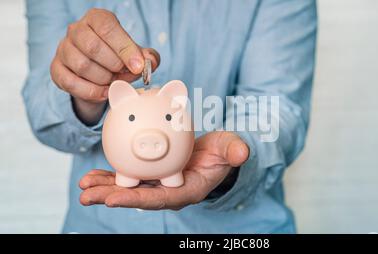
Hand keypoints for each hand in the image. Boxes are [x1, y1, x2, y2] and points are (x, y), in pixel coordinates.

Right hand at [50, 8, 159, 124]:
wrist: (99, 76)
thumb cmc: (119, 59)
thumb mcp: (137, 55)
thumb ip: (147, 57)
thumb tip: (150, 61)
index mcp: (97, 19)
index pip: (107, 27)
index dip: (125, 48)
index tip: (137, 66)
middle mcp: (76, 30)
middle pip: (92, 47)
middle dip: (114, 66)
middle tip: (125, 74)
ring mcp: (63, 49)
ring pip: (82, 65)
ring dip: (104, 79)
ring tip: (114, 82)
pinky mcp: (56, 69)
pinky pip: (70, 82)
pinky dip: (91, 91)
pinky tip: (104, 92)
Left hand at [79, 131, 248, 209]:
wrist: (214, 154)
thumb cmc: (222, 153)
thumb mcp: (230, 150)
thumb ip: (234, 151)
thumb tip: (241, 153)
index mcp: (186, 191)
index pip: (160, 198)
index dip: (136, 200)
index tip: (112, 199)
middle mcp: (169, 192)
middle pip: (138, 197)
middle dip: (112, 198)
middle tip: (86, 196)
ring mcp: (159, 184)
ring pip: (130, 188)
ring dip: (105, 188)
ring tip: (83, 186)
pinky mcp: (153, 174)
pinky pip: (129, 175)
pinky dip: (111, 175)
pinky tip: (93, 174)